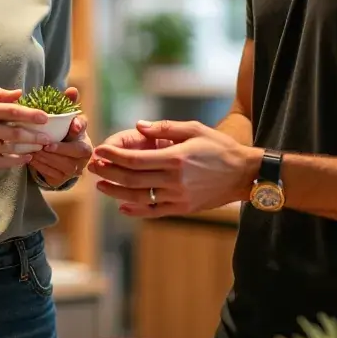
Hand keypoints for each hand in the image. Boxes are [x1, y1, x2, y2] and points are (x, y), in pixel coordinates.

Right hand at [0, 88, 50, 172]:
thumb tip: (18, 93)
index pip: (11, 110)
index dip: (31, 114)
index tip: (46, 118)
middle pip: (14, 131)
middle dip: (35, 135)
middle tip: (49, 138)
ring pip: (10, 147)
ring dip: (28, 149)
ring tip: (40, 148)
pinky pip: (0, 161)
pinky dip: (15, 161)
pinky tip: (24, 159)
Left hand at [29, 88, 92, 188]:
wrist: (57, 156)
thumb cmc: (62, 133)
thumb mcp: (66, 118)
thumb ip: (69, 104)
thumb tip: (72, 90)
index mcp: (85, 142)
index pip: (84, 136)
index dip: (79, 130)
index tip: (73, 127)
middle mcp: (83, 158)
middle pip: (71, 154)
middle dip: (57, 149)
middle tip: (43, 143)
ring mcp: (73, 171)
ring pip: (60, 165)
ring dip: (46, 158)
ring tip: (33, 150)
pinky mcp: (61, 180)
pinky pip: (51, 174)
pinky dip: (40, 166)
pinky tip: (31, 158)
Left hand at [89, 119, 257, 216]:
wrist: (244, 174)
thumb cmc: (220, 147)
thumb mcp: (194, 129)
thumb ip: (164, 128)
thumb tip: (139, 126)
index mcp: (176, 159)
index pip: (135, 160)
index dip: (114, 156)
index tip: (99, 151)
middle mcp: (175, 180)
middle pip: (132, 179)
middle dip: (109, 173)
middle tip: (92, 167)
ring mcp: (178, 197)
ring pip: (139, 197)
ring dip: (116, 192)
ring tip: (101, 186)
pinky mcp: (183, 209)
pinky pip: (154, 212)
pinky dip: (136, 210)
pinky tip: (123, 205)